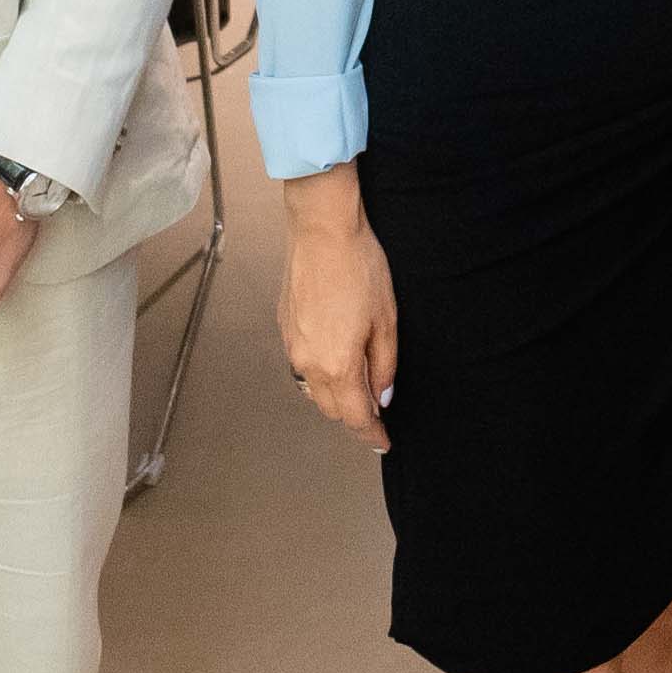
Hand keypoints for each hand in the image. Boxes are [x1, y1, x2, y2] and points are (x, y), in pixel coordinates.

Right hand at [278, 171, 395, 435]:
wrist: (322, 230)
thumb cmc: (359, 268)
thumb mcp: (386, 320)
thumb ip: (384, 365)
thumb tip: (382, 396)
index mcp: (337, 365)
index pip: (355, 416)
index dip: (371, 433)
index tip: (384, 442)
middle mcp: (308, 363)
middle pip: (331, 409)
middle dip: (354, 417)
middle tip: (376, 416)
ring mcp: (292, 346)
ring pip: (313, 390)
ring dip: (335, 398)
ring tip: (357, 391)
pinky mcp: (285, 328)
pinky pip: (302, 367)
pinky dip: (320, 376)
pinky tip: (335, 364)